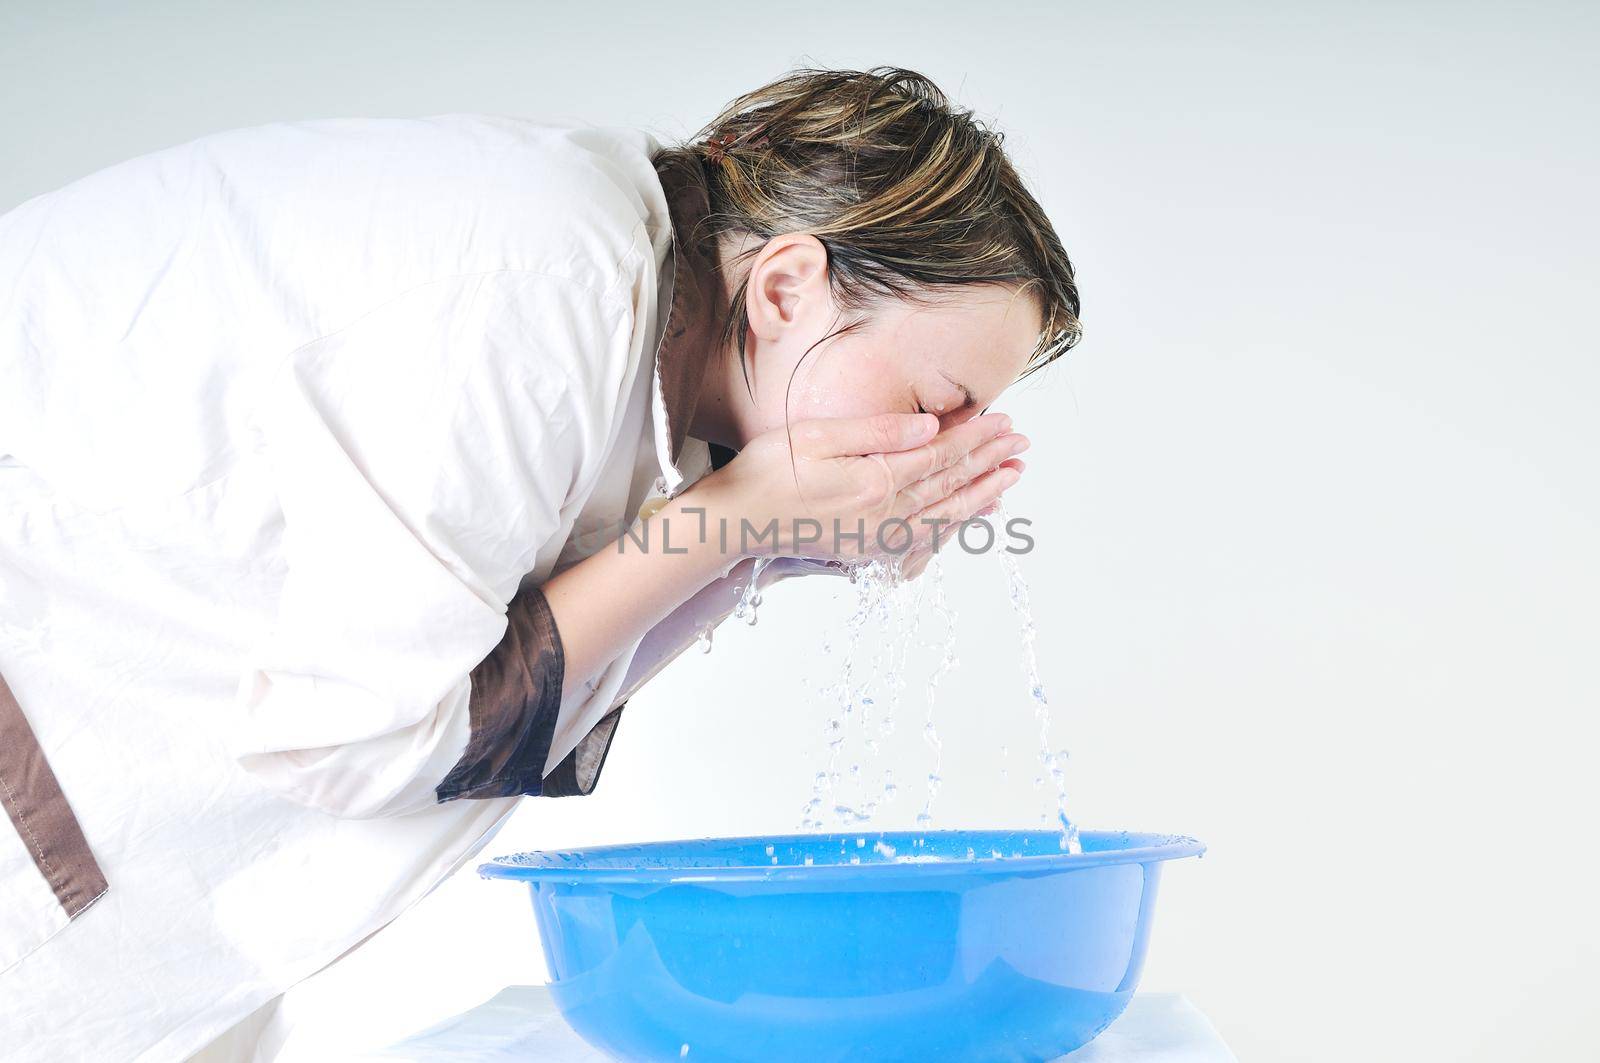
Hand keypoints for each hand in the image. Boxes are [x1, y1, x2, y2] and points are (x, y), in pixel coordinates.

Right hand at [691, 411, 1027, 561]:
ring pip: (946, 513)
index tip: (1004, 421)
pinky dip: (956, 523)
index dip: (975, 437)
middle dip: (989, 461)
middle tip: (1022, 444)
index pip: (939, 454)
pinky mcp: (869, 550)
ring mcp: (878, 537)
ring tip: (1012, 475)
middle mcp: (884, 514)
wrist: (735, 522)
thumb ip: (878, 432)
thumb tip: (931, 428)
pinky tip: (973, 514)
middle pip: (950, 483)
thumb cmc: (767, 471)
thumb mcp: (817, 435)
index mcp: (874, 480)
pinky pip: (927, 537)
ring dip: (983, 493)